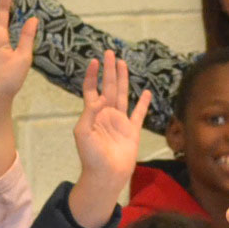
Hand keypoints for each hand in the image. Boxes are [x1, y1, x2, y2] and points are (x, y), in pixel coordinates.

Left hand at [68, 51, 152, 227]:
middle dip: (109, 70)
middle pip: (108, 87)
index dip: (91, 75)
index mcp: (93, 113)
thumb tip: (98, 97)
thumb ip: (89, 113)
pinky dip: (143, 103)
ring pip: (122, 94)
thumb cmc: (91, 156)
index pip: (91, 89)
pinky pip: (139, 114)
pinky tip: (145, 92)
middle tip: (110, 52)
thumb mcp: (82, 133)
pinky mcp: (132, 130)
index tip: (93, 61)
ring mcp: (120, 121)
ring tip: (123, 63)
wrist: (106, 175)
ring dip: (122, 79)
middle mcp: (106, 114)